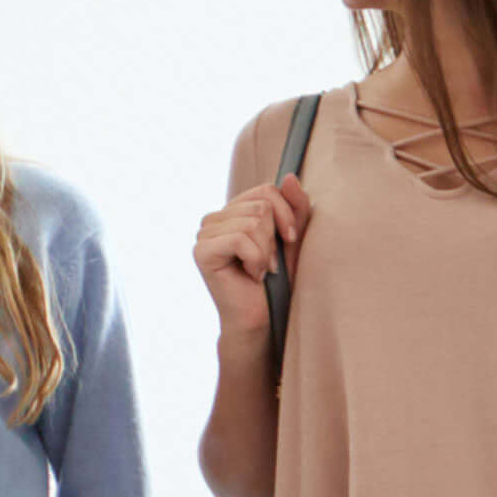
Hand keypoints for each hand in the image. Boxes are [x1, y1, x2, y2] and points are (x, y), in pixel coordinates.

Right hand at [193, 178, 314, 339]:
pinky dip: (256, 260)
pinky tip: (252, 276)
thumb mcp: (293, 239)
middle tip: (270, 263)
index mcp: (233, 212)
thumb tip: (288, 176)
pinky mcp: (202, 252)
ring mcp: (205, 234)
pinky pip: (241, 239)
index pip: (266, 190)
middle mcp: (215, 219)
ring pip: (253, 221)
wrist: (262, 320)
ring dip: (266, 252)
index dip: (286, 214)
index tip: (289, 241)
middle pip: (261, 205)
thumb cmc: (278, 282)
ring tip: (260, 270)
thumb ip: (295, 207)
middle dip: (275, 237)